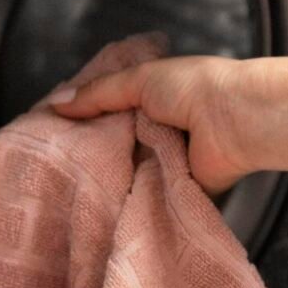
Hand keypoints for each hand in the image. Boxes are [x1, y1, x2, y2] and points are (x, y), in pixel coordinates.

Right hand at [50, 54, 256, 195]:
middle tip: (56, 167)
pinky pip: (149, 197)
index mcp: (152, 99)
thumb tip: (57, 105)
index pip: (110, 114)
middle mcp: (159, 131)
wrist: (235, 121)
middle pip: (117, 146)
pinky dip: (134, 200)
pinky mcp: (178, 190)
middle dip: (93, 155)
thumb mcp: (139, 80)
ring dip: (112, 180)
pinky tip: (106, 208)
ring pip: (130, 174)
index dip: (84, 123)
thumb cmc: (195, 88)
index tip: (52, 136)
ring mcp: (168, 162)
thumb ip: (98, 94)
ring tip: (73, 191)